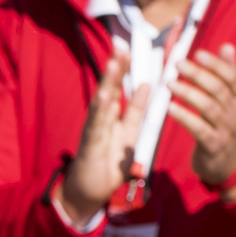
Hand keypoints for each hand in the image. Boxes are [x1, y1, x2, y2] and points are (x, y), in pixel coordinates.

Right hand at [60, 48, 141, 226]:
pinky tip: (104, 95)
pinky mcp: (90, 144)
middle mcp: (100, 118)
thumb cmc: (108, 163)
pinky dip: (100, 110)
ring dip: (107, 82)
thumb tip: (146, 85)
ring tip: (114, 62)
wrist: (89, 191)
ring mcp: (93, 130)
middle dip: (115, 67)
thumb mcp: (129, 134)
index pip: (118, 86)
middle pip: (108, 88)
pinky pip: (95, 125)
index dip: (124, 67)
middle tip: (121, 45)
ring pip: (101, 102)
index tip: (130, 46)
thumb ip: (135, 111)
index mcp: (111, 115)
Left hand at [169, 44, 235, 187]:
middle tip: (177, 64)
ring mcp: (226, 130)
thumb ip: (228, 74)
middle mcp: (235, 112)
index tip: (198, 53)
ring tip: (169, 84)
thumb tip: (227, 46)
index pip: (231, 77)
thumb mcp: (230, 102)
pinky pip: (200, 129)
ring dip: (188, 94)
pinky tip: (170, 109)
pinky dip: (185, 118)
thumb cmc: (224, 127)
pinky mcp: (214, 146)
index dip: (216, 65)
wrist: (228, 165)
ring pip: (209, 108)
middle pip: (218, 90)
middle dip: (198, 75)